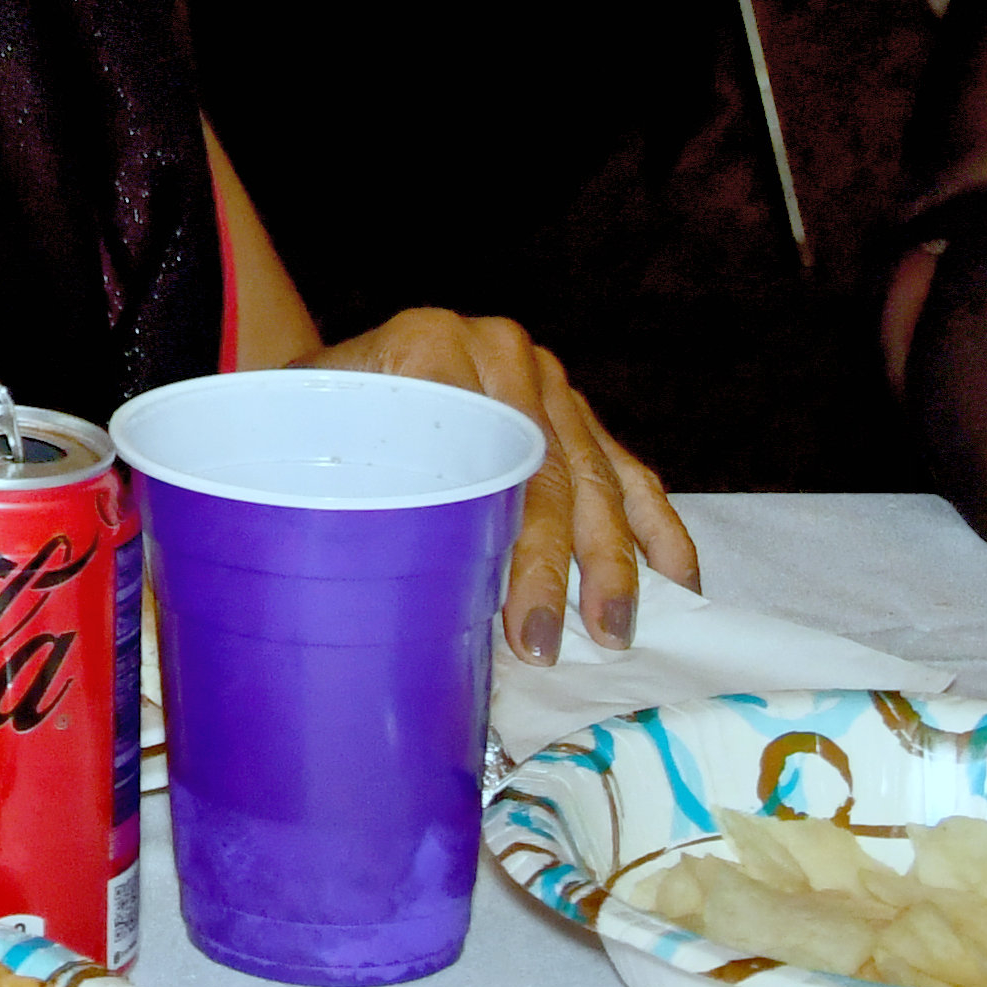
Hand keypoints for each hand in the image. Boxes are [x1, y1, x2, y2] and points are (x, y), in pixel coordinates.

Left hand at [301, 304, 697, 660]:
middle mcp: (499, 351)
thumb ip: (338, 480)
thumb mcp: (308, 434)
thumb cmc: (318, 420)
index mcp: (430, 343)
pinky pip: (630, 474)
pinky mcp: (579, 411)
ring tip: (613, 632)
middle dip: (554, 565)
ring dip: (612, 561)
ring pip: (596, 476)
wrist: (338, 378)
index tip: (504, 610)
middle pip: (543, 469)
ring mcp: (548, 379)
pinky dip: (657, 532)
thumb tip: (358, 582)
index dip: (497, 536)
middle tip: (547, 643)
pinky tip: (678, 584)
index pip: (480, 447)